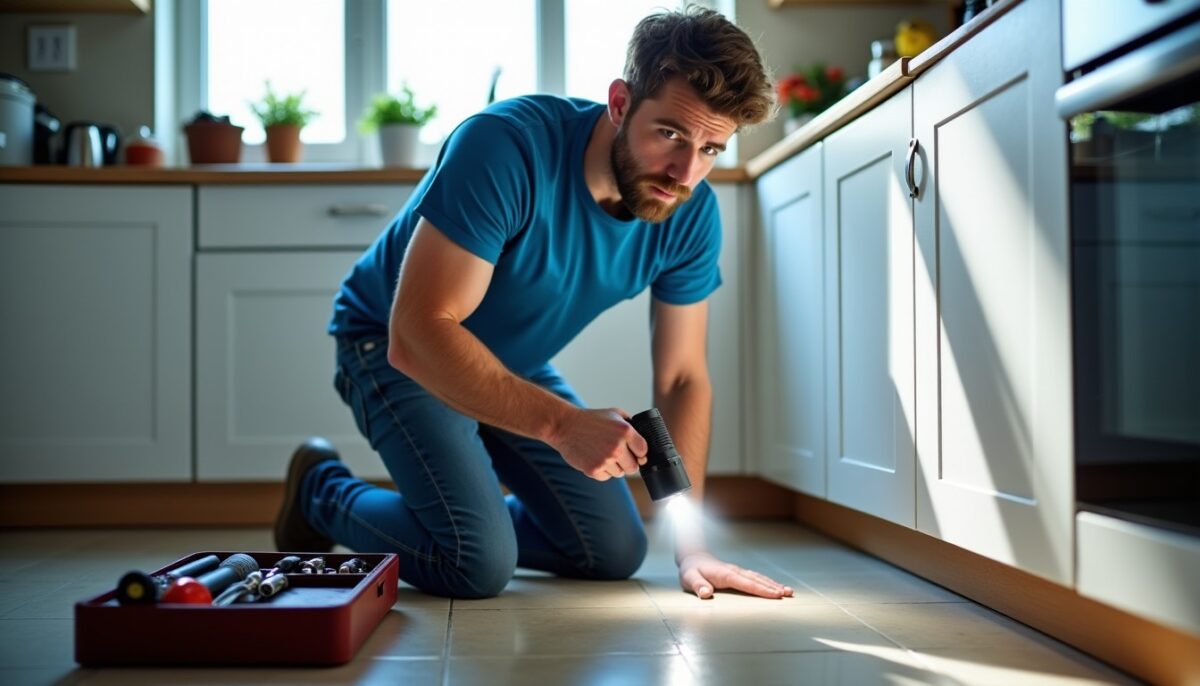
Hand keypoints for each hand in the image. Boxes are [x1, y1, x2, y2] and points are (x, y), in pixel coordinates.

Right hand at [551, 408, 648, 479]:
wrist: (565, 426)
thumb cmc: (591, 419)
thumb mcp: (615, 414)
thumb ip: (631, 425)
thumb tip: (644, 441)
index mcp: (625, 431)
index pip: (644, 451)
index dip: (640, 453)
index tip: (635, 453)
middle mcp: (617, 447)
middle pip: (633, 467)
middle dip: (628, 462)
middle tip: (618, 455)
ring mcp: (605, 460)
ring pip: (620, 473)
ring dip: (614, 467)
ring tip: (603, 453)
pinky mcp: (594, 470)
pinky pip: (606, 477)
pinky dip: (603, 471)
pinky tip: (595, 458)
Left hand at [677, 552, 793, 599]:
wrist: (693, 558)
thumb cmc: (691, 571)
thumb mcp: (689, 578)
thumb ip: (697, 585)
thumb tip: (706, 594)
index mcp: (725, 574)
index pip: (746, 583)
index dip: (761, 590)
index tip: (775, 595)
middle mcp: (735, 571)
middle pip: (757, 580)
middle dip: (773, 587)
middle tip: (788, 594)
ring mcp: (738, 571)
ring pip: (759, 577)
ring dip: (773, 584)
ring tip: (788, 591)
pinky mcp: (739, 573)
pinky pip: (756, 577)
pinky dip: (768, 582)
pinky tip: (776, 587)